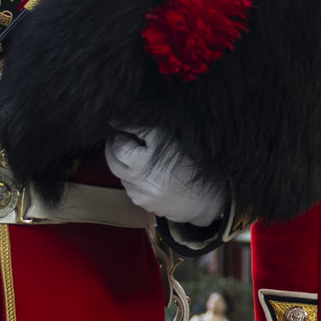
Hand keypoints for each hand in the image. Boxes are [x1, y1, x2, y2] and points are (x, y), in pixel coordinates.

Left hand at [106, 128, 231, 225]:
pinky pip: (126, 184)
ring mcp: (142, 188)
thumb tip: (128, 121)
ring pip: (116, 168)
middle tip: (118, 135)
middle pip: (115, 151)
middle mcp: (147, 172)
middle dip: (113, 141)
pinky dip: (128, 175)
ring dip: (118, 158)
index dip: (122, 124)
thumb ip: (153, 131)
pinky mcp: (140, 200)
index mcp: (159, 153)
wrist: (206, 201)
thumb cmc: (195, 166)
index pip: (129, 134)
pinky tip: (139, 172)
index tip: (116, 120)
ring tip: (129, 152)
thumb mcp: (177, 143)